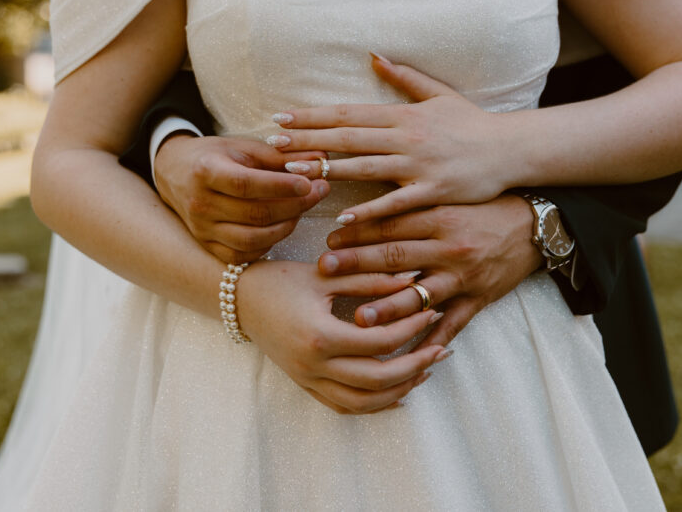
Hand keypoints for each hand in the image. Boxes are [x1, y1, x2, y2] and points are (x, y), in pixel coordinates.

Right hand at [154, 134, 329, 262]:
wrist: (175, 173)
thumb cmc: (215, 156)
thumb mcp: (242, 148)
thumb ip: (280, 156)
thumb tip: (320, 159)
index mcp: (206, 171)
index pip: (246, 184)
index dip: (281, 186)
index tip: (310, 182)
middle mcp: (200, 204)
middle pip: (254, 213)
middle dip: (295, 205)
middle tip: (319, 192)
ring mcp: (202, 229)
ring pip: (252, 239)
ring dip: (286, 226)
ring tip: (302, 209)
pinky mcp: (207, 246)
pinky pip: (243, 254)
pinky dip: (268, 244)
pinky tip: (281, 226)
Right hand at [237, 261, 448, 413]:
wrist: (240, 300)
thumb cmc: (282, 280)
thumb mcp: (327, 274)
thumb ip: (370, 279)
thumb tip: (413, 279)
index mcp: (320, 336)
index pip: (379, 341)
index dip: (411, 328)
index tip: (431, 311)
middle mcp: (313, 366)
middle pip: (378, 380)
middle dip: (415, 365)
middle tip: (441, 349)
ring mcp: (308, 380)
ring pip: (364, 402)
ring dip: (399, 389)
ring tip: (425, 371)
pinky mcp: (305, 386)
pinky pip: (345, 406)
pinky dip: (374, 404)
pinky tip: (397, 391)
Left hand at [267, 53, 510, 223]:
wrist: (511, 150)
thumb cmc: (472, 124)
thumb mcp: (439, 94)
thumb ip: (404, 77)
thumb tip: (373, 55)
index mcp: (403, 115)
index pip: (349, 113)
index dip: (313, 116)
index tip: (282, 119)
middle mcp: (406, 137)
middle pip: (348, 137)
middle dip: (308, 139)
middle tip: (272, 144)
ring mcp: (418, 165)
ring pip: (364, 166)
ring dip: (326, 168)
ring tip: (293, 172)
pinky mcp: (432, 191)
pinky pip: (395, 202)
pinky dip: (369, 208)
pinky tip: (343, 214)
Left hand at [317, 195, 543, 348]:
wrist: (536, 226)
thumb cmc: (485, 209)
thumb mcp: (449, 199)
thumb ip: (413, 206)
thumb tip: (367, 209)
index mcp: (440, 217)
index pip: (391, 225)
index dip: (359, 231)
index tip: (330, 239)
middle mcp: (449, 246)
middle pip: (397, 256)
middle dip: (358, 264)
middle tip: (326, 271)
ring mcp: (464, 276)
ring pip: (421, 295)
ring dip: (389, 307)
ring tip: (359, 318)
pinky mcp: (478, 298)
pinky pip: (452, 322)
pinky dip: (431, 338)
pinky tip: (407, 352)